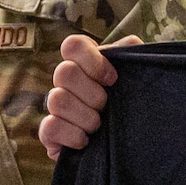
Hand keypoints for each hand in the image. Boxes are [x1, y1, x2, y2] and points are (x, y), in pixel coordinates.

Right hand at [38, 34, 138, 159]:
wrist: (125, 142)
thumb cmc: (129, 104)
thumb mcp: (136, 81)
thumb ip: (133, 59)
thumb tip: (132, 42)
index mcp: (85, 63)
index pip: (73, 45)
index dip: (92, 61)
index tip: (113, 79)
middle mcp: (66, 81)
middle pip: (64, 72)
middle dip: (92, 93)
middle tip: (106, 106)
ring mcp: (55, 106)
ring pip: (57, 99)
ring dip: (85, 116)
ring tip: (99, 126)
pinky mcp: (50, 132)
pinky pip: (50, 127)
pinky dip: (72, 135)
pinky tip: (86, 141)